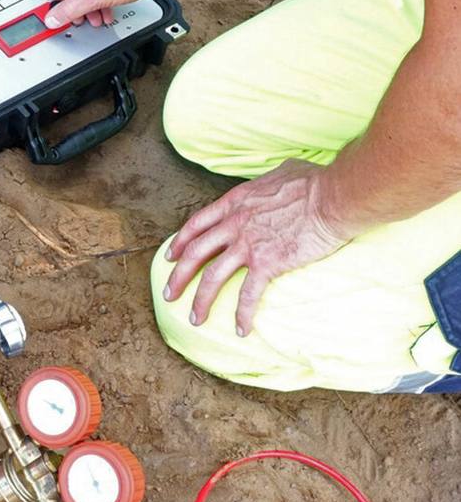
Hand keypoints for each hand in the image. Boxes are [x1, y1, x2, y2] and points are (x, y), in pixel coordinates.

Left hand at [164, 159, 355, 336]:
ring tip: (195, 319)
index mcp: (235, 203)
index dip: (180, 242)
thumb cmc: (313, 181)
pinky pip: (248, 294)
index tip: (170, 256)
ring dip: (201, 300)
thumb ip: (268, 180)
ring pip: (213, 277)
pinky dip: (242, 314)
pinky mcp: (267, 263)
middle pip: (196, 253)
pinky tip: (240, 329)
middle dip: (178, 276)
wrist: (332, 197)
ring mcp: (248, 245)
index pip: (197, 224)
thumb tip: (276, 177)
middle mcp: (234, 224)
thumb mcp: (280, 171)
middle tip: (169, 294)